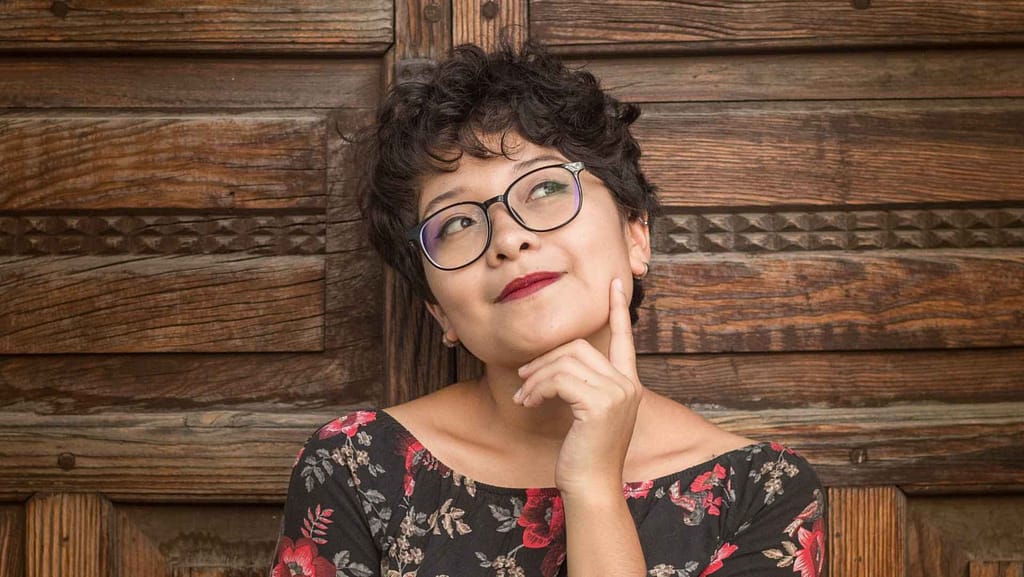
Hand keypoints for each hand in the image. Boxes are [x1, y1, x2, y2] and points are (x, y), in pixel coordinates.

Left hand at [513, 277, 641, 496]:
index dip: (618, 309)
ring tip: (522, 397)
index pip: (625, 338)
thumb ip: (581, 386)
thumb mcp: (585, 414)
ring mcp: (617, 393)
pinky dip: (536, 388)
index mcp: (628, 384)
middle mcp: (627, 385)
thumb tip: (553, 364)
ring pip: (565, 361)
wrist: (590, 487)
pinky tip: (527, 403)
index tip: (615, 283)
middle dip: (544, 359)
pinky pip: (558, 379)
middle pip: (579, 347)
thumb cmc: (583, 454)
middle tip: (523, 379)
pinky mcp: (599, 404)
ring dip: (535, 377)